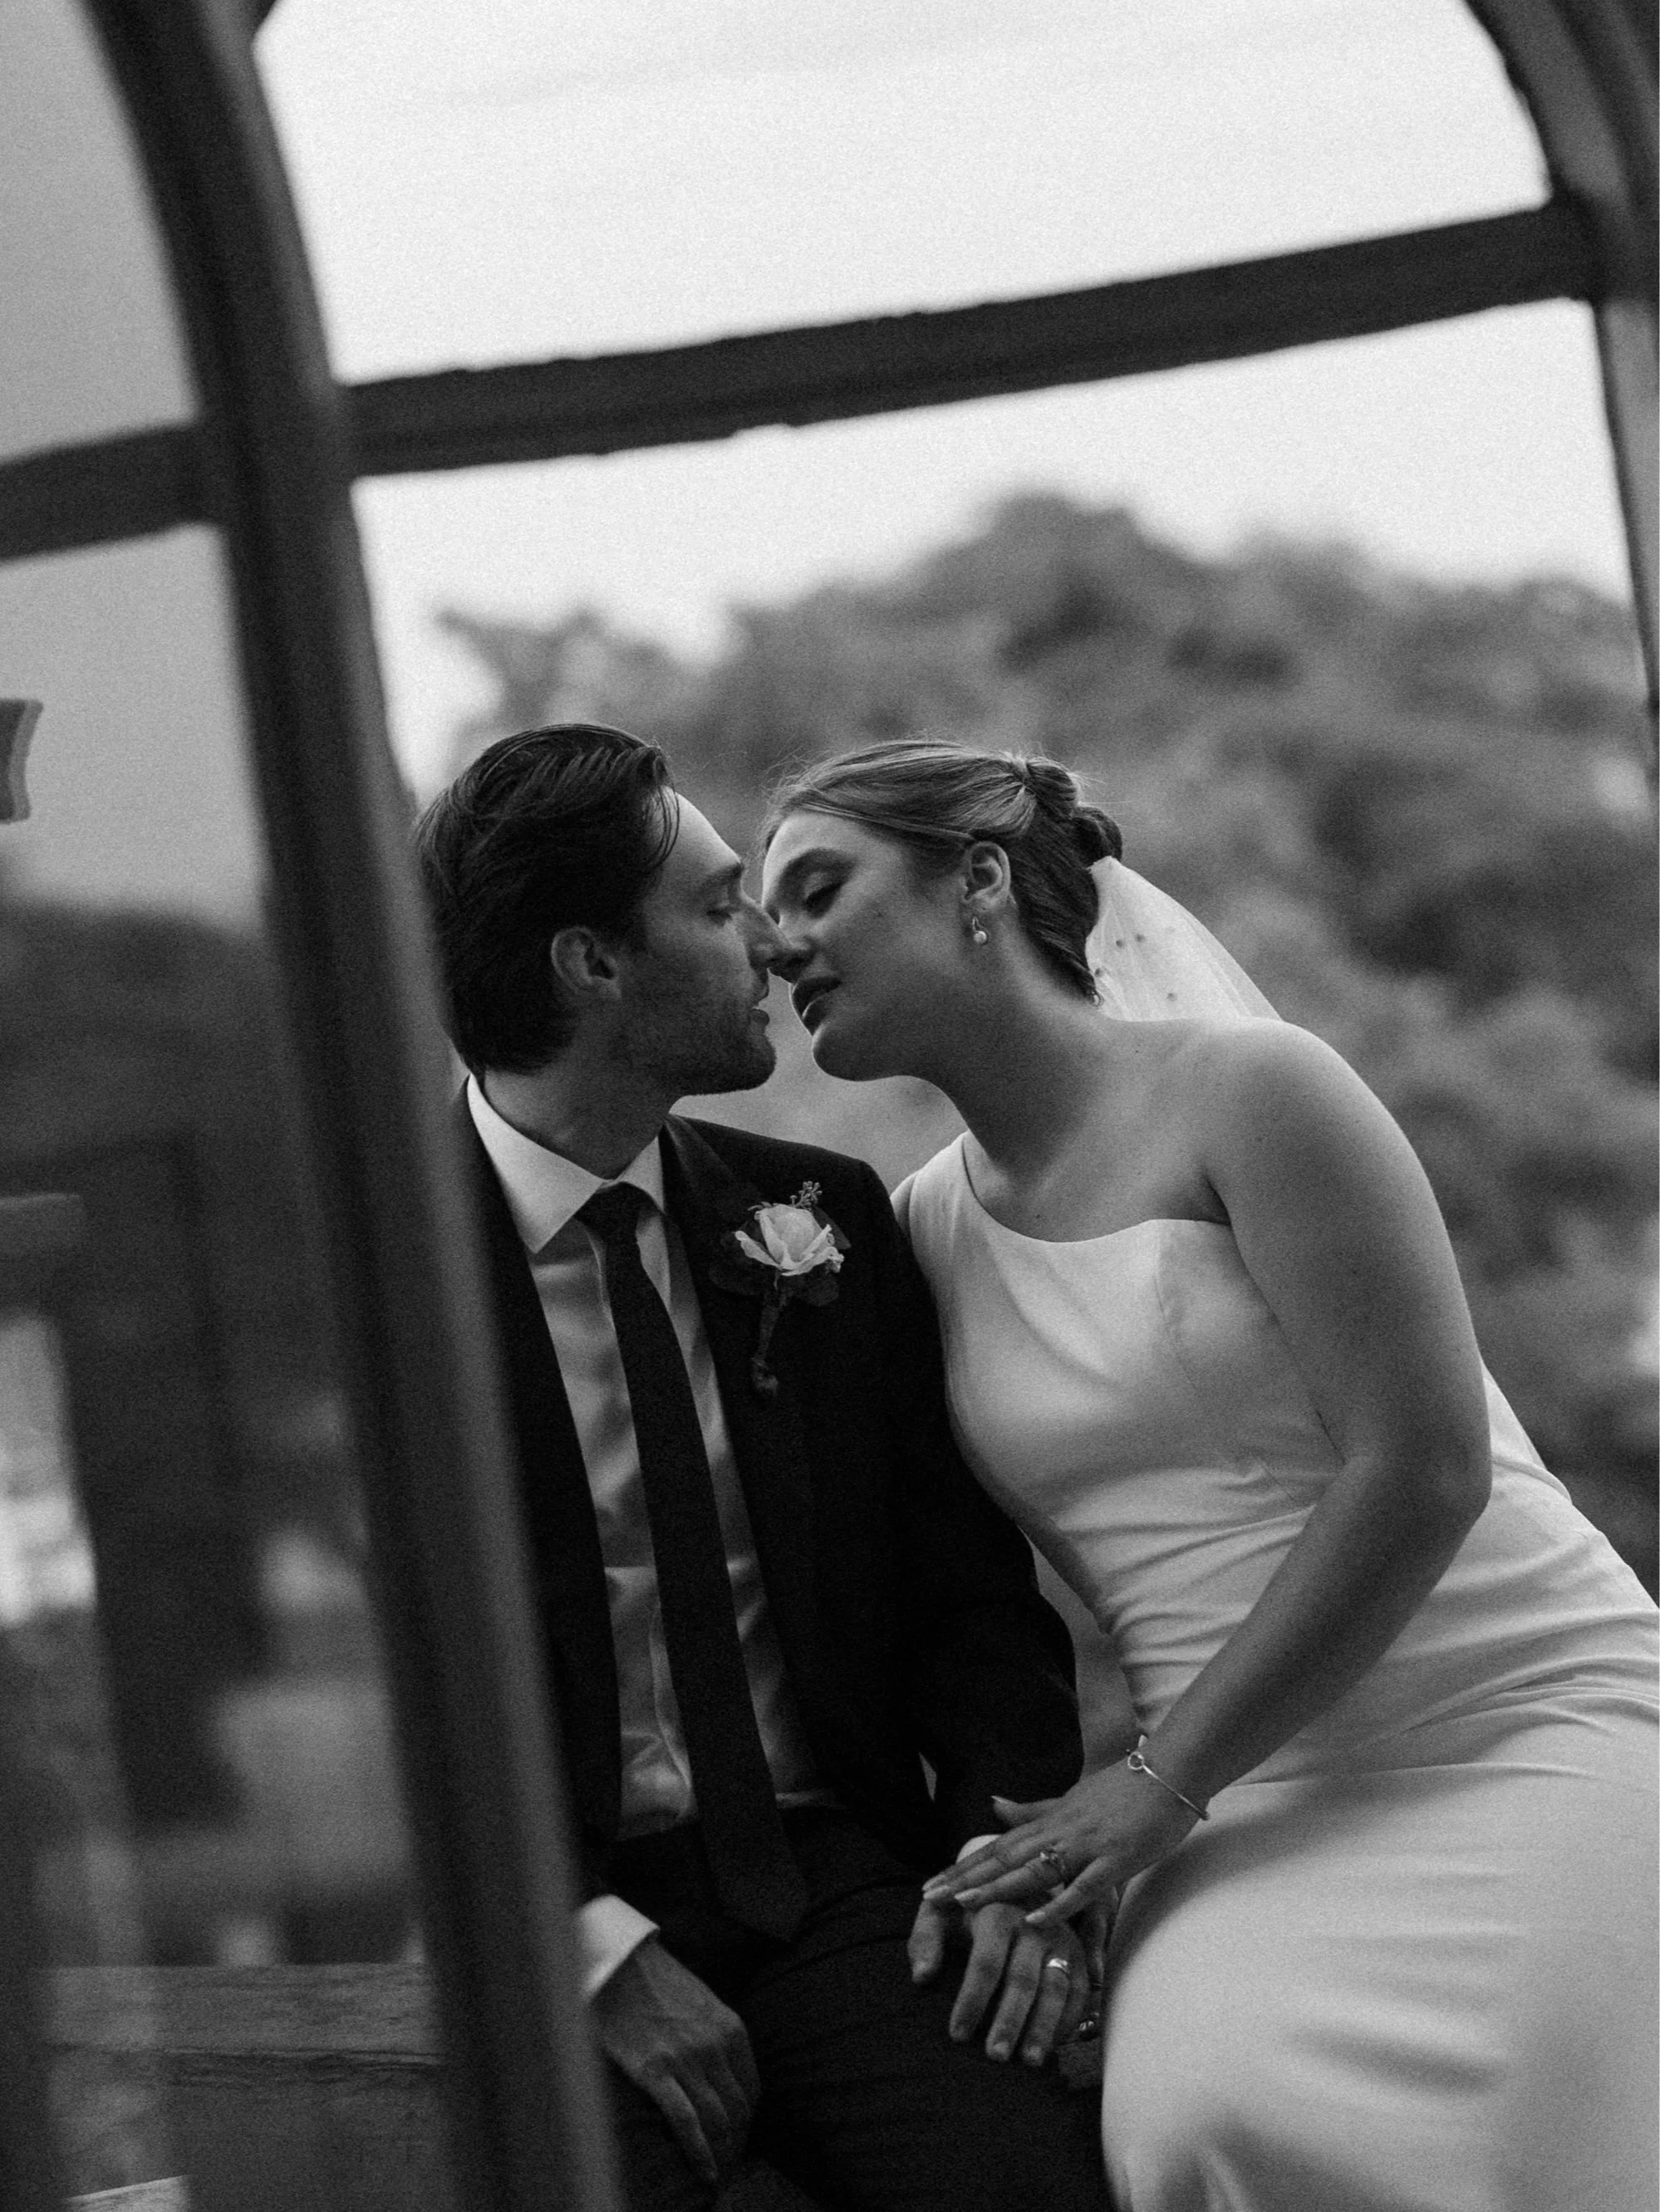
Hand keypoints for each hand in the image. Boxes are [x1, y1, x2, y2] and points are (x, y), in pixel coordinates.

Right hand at [589, 1935, 758, 2185]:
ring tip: (717, 2171)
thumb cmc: (659, 1982)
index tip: (739, 2136)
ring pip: (716, 2120)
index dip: (748, 2120)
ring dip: (720, 2152)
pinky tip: (704, 2171)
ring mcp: (686, 2060)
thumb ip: (718, 2038)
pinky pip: (684, 2121)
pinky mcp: (655, 2071)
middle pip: (738, 2110)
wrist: (622, 1963)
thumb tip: (724, 2076)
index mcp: (731, 2028)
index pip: (752, 2089)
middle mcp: (715, 2046)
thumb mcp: (704, 2004)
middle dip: (736, 2142)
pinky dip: (698, 2152)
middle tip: (727, 2162)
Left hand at [908, 1896, 1089, 2064]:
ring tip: (1029, 2061)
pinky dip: (1069, 2020)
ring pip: (1056, 1987)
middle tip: (996, 2056)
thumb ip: (925, 1940)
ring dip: (1044, 2027)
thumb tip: (922, 1977)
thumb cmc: (966, 1910)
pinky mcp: (1079, 1954)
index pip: (985, 1962)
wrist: (1010, 1884)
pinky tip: (1052, 2047)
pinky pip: (1080, 1992)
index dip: (972, 2000)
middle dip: (1010, 2021)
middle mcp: (1033, 1924)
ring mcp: (1061, 1939)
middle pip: (1023, 1979)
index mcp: (997, 1912)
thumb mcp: (938, 1911)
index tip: (958, 2035)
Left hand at [920, 1764, 1199, 1928]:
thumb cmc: (1125, 1786)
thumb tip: (993, 1804)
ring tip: (964, 1906)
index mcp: (1051, 1818)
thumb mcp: (1071, 1798)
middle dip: (966, 1880)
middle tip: (928, 1900)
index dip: (963, 1866)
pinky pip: (1083, 1885)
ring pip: (1035, 1869)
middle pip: (1005, 1857)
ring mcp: (1088, 1844)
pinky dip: (1058, 1902)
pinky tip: (1035, 1920)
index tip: (931, 1885)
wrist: (1172, 1769)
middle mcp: (1062, 1830)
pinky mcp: (1117, 1859)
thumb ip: (1033, 1808)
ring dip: (998, 1888)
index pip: (998, 1845)